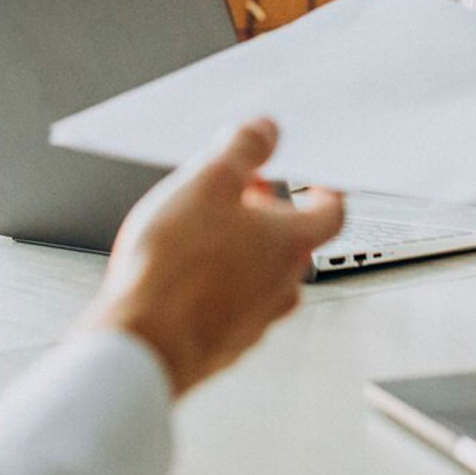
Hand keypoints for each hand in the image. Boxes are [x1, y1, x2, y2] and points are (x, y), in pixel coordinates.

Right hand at [84, 119, 344, 396]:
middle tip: (235, 194)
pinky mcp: (226, 342)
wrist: (144, 343)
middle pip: (292, 242)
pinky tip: (183, 274)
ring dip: (243, 250)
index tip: (313, 179)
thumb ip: (242, 150)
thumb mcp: (207, 183)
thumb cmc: (175, 267)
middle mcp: (282, 284)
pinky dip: (220, 283)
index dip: (324, 190)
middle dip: (267, 213)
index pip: (331, 212)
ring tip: (203, 232)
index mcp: (290, 243)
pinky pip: (234, 304)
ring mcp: (256, 319)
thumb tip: (265, 131)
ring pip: (263, 275)